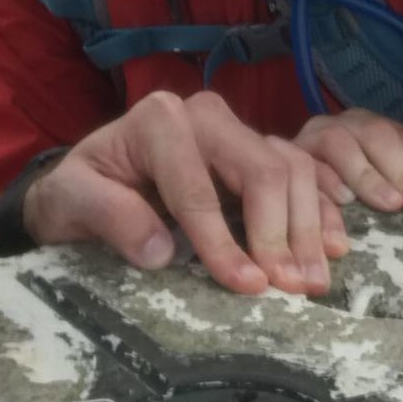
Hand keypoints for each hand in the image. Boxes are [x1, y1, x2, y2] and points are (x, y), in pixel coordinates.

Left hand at [22, 90, 346, 295]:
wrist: (89, 180)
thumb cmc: (79, 190)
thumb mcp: (71, 199)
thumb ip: (109, 216)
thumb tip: (162, 250)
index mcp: (160, 119)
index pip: (200, 186)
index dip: (224, 240)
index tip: (245, 285)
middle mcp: (206, 114)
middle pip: (261, 168)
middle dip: (279, 233)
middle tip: (290, 288)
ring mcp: (237, 130)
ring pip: (291, 168)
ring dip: (308, 226)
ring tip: (311, 281)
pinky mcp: (255, 150)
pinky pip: (304, 171)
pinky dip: (321, 210)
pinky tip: (331, 248)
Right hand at [293, 108, 402, 219]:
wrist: (281, 191)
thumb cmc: (345, 192)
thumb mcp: (389, 184)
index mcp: (370, 128)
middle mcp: (342, 125)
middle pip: (377, 136)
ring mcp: (311, 138)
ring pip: (340, 144)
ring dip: (368, 175)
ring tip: (390, 205)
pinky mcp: (284, 157)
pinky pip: (304, 166)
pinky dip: (325, 182)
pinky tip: (343, 202)